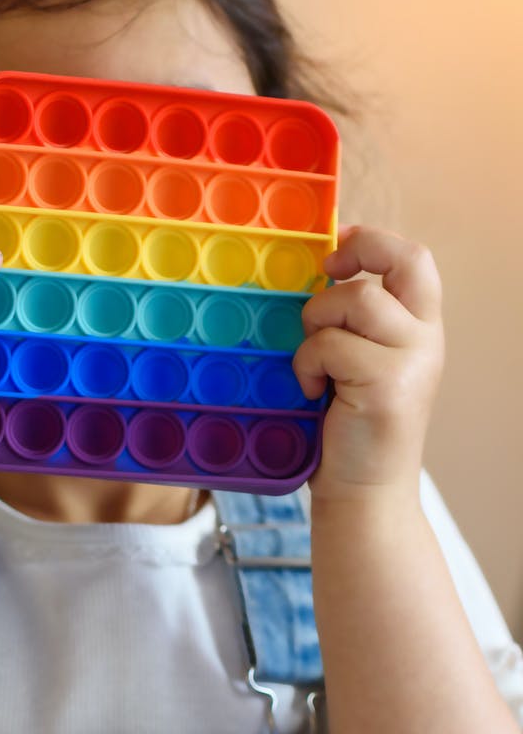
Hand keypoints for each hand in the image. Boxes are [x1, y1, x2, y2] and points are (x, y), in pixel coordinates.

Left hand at [293, 225, 443, 502]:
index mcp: (420, 329)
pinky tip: (312, 392)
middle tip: (324, 271)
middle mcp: (426, 339)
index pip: (415, 260)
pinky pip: (329, 344)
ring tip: (312, 364)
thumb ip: (350, 326)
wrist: (364, 493)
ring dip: (316, 324)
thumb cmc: (347, 429)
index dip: (374, 240)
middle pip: (407, 260)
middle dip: (360, 251)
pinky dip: (307, 364)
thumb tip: (313, 277)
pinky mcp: (388, 384)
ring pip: (355, 299)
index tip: (335, 247)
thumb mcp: (355, 365)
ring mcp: (412, 360)